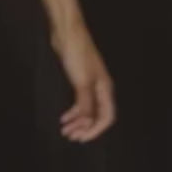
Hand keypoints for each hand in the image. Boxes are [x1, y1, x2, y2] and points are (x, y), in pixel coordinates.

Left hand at [52, 19, 115, 142]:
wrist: (67, 33)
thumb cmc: (77, 54)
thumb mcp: (82, 82)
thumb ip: (85, 104)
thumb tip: (87, 123)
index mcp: (105, 89)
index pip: (106, 117)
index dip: (95, 130)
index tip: (81, 138)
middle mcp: (100, 89)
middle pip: (97, 116)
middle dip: (84, 128)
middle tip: (70, 136)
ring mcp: (90, 84)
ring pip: (87, 110)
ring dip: (77, 121)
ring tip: (65, 129)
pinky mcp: (79, 80)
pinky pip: (79, 102)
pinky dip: (73, 111)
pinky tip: (64, 117)